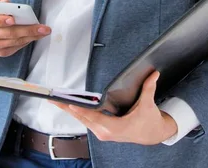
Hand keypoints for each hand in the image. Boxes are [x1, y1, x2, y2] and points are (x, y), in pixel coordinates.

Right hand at [0, 0, 50, 56]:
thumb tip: (7, 2)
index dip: (1, 20)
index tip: (13, 19)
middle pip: (8, 34)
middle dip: (27, 30)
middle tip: (42, 28)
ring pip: (14, 42)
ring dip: (30, 37)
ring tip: (43, 32)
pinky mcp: (1, 52)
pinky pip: (15, 48)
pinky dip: (26, 42)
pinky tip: (35, 36)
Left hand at [50, 71, 176, 144]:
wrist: (153, 134)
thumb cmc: (149, 121)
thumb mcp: (148, 104)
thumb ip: (149, 88)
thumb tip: (154, 73)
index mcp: (115, 127)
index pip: (94, 117)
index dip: (81, 110)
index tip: (69, 103)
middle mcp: (105, 132)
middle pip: (82, 118)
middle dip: (67, 108)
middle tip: (53, 99)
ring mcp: (102, 132)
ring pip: (82, 120)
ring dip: (69, 110)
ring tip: (57, 100)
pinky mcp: (101, 130)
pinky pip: (86, 121)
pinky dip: (77, 112)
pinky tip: (69, 105)